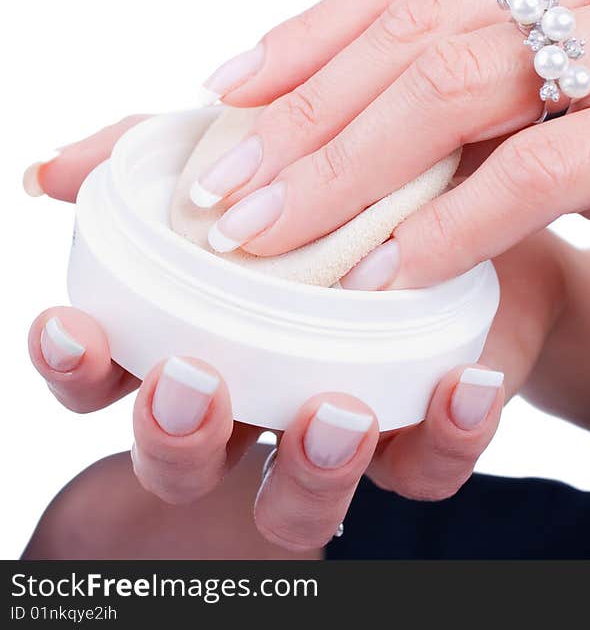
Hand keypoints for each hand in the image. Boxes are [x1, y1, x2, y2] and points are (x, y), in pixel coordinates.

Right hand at [26, 120, 562, 550]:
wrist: (474, 203)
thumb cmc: (351, 183)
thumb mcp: (263, 149)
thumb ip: (158, 158)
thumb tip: (51, 175)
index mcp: (204, 334)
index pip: (110, 377)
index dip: (78, 365)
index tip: (71, 323)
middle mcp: (261, 396)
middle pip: (185, 465)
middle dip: (175, 439)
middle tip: (195, 378)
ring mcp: (339, 424)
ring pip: (297, 505)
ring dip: (307, 471)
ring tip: (334, 412)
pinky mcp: (423, 433)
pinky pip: (424, 470)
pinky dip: (444, 438)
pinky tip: (463, 385)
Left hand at [180, 0, 589, 317]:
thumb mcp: (577, 118)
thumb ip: (485, 111)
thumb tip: (348, 152)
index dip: (305, 38)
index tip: (224, 99)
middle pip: (421, 30)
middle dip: (306, 119)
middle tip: (227, 195)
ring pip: (470, 85)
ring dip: (354, 173)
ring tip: (276, 238)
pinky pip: (547, 165)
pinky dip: (456, 225)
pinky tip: (390, 276)